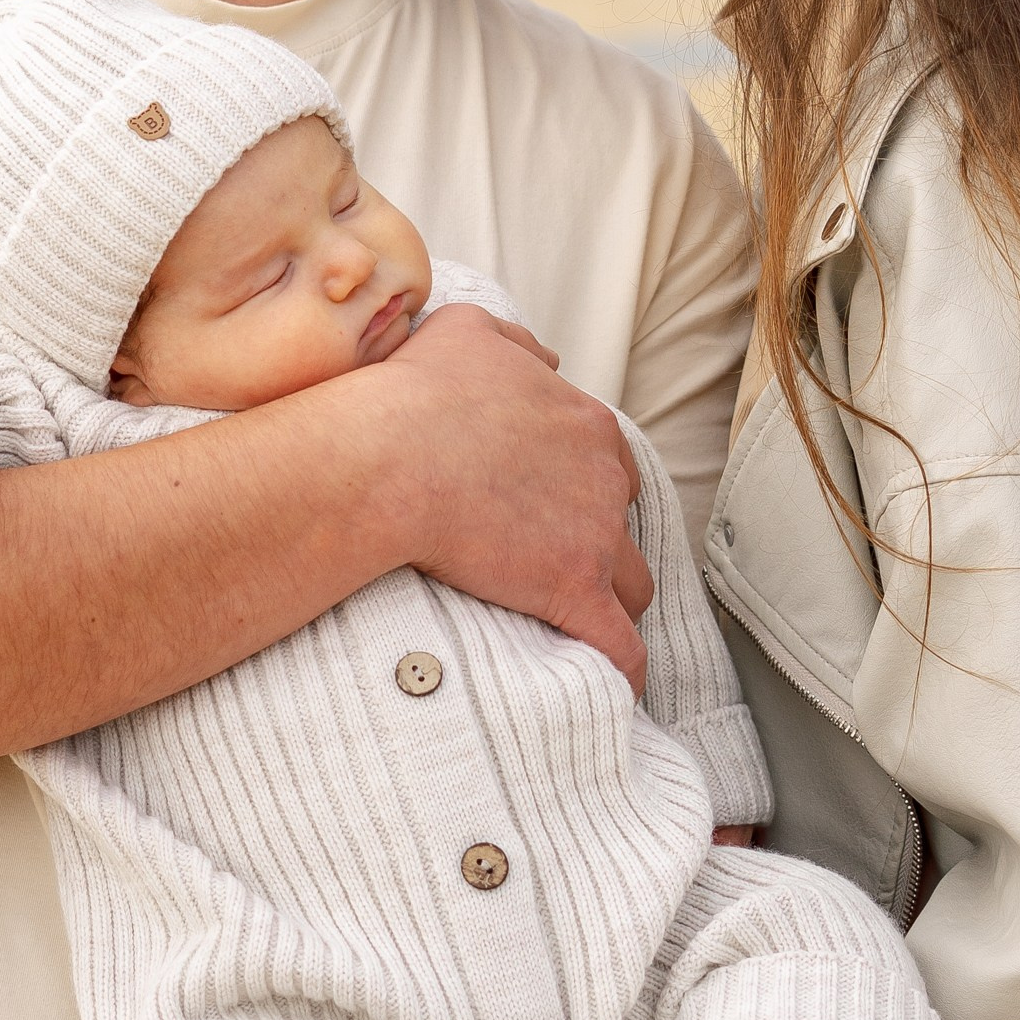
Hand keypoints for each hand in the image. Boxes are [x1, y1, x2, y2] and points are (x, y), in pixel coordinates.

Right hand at [367, 305, 652, 693]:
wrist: (387, 456)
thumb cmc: (415, 393)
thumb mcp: (467, 333)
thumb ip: (516, 344)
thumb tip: (546, 359)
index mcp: (585, 423)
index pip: (606, 464)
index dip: (579, 490)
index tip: (546, 512)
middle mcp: (604, 476)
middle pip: (622, 523)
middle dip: (597, 544)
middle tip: (550, 563)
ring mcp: (594, 536)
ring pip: (632, 585)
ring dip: (611, 603)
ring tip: (577, 625)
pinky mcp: (574, 590)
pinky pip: (620, 646)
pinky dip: (622, 667)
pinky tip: (613, 686)